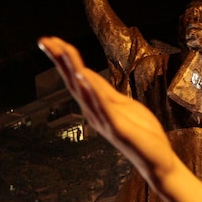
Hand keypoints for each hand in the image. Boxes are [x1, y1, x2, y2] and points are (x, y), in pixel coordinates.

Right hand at [38, 37, 177, 186]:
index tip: (51, 40)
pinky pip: (102, 108)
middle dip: (60, 60)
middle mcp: (94, 113)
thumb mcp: (122, 105)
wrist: (157, 162)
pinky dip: (91, 93)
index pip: (78, 77)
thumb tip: (86, 73)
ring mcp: (104, 121)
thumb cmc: (141, 133)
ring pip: (84, 92)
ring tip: (63, 52)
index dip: (65, 57)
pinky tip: (83, 79)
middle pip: (74, 81)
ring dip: (73, 71)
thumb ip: (104, 91)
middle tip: (44, 41)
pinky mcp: (117, 128)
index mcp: (96, 105)